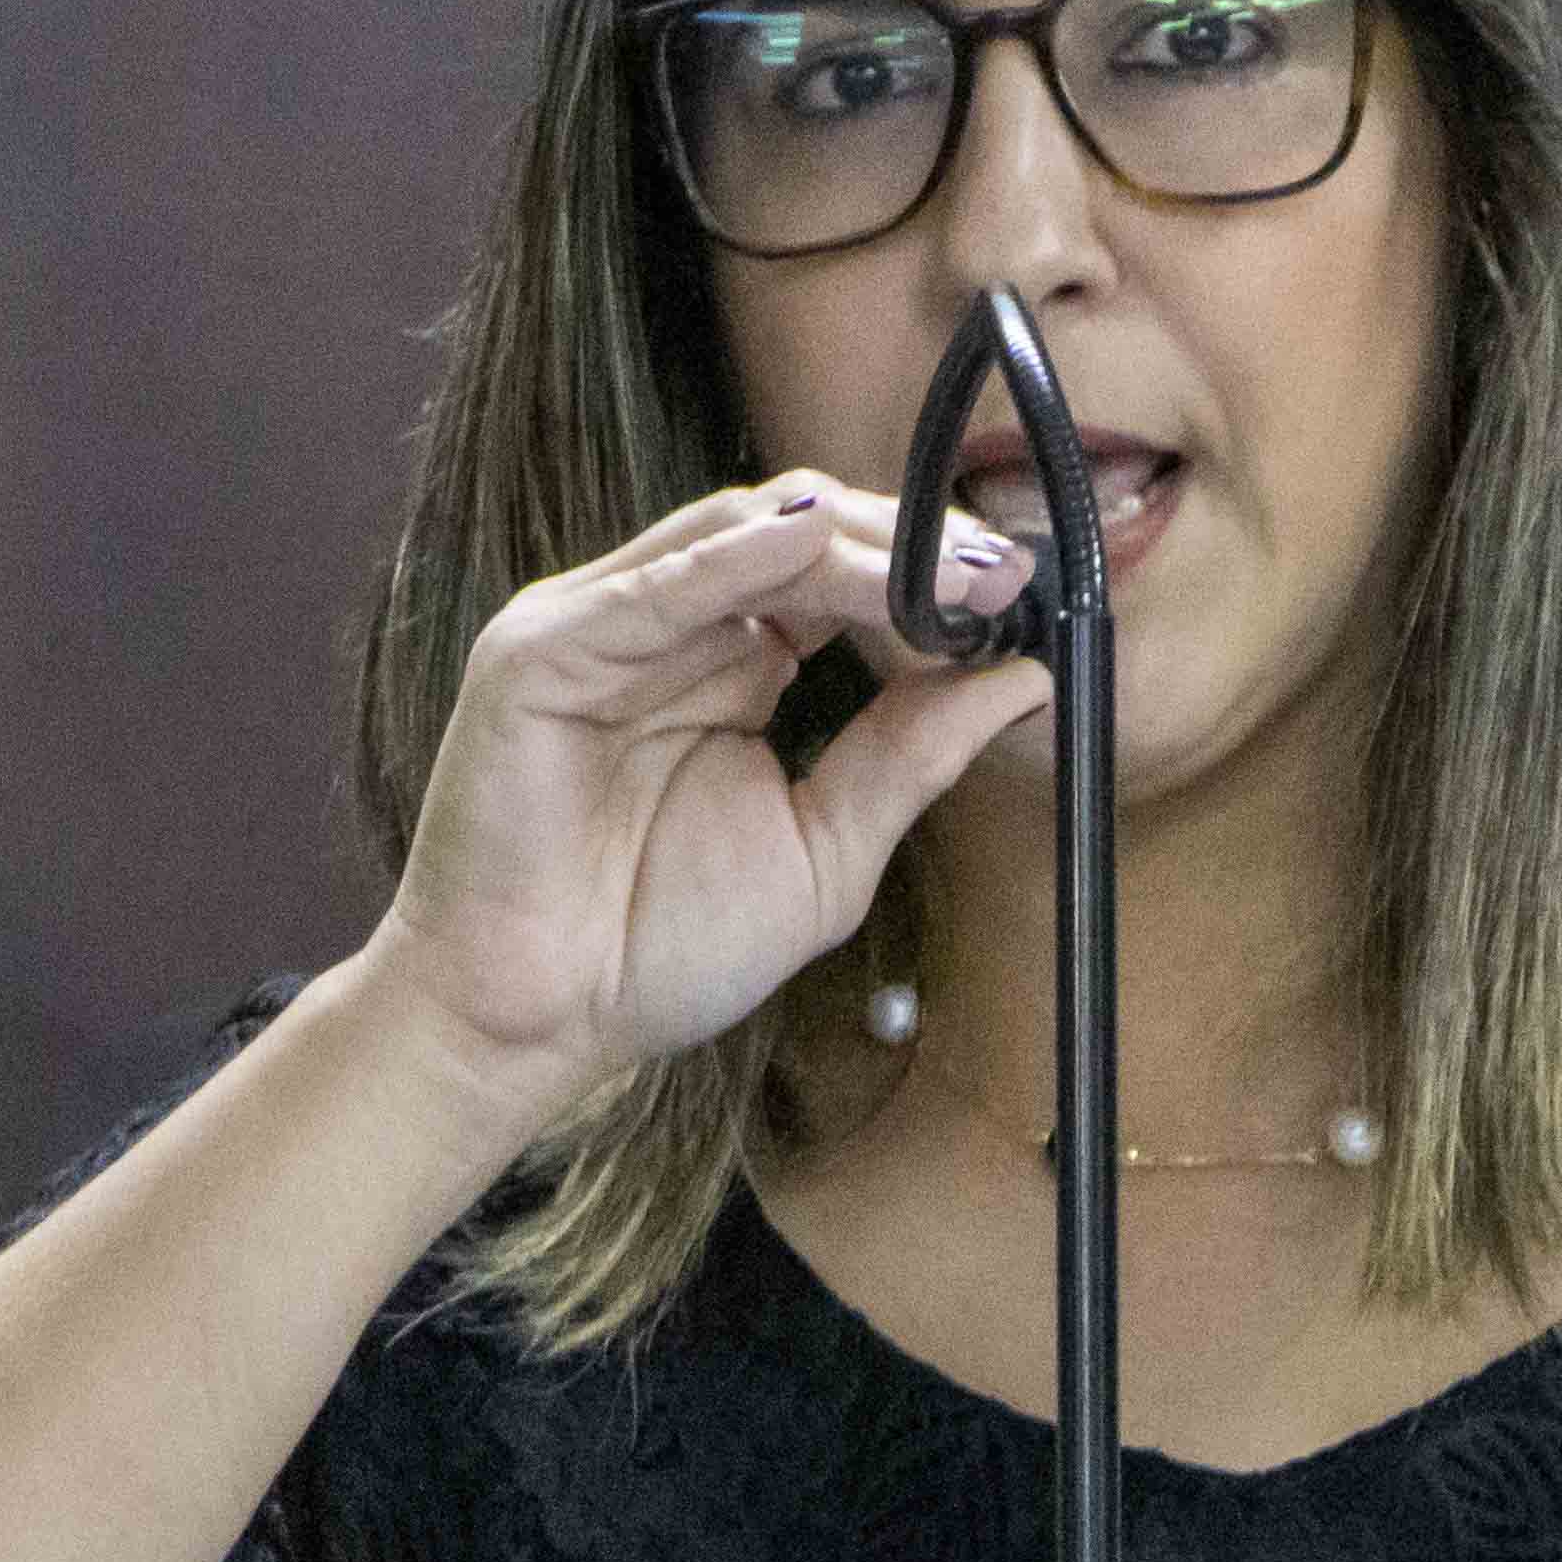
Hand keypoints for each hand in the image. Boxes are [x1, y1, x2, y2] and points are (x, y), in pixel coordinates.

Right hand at [350, 475, 1051, 1132]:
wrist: (537, 1021)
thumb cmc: (658, 948)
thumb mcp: (824, 849)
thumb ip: (909, 758)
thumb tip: (1024, 680)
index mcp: (734, 668)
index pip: (837, 581)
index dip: (926, 575)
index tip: (1016, 588)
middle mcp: (668, 632)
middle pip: (794, 540)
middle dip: (901, 546)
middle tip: (995, 566)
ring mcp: (599, 630)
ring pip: (733, 543)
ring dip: (843, 545)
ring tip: (934, 557)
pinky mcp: (540, 652)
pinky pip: (649, 589)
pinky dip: (730, 562)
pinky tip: (809, 545)